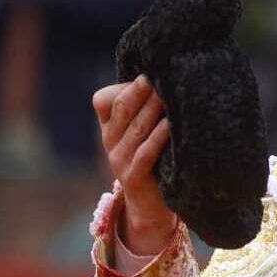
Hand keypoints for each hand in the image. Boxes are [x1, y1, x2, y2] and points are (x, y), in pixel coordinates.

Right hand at [92, 76, 176, 253]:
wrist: (150, 206)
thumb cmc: (153, 161)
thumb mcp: (143, 133)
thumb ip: (146, 110)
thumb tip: (169, 79)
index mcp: (110, 127)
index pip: (105, 99)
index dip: (125, 85)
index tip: (149, 69)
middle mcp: (110, 140)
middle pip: (122, 107)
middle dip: (141, 89)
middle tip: (162, 72)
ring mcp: (119, 159)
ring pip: (136, 127)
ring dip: (154, 108)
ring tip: (170, 92)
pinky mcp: (133, 176)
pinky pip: (145, 152)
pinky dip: (158, 136)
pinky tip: (171, 124)